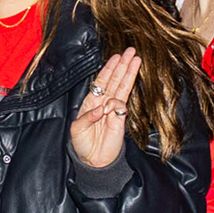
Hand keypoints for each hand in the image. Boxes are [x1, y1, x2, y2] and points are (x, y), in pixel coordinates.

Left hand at [67, 49, 143, 172]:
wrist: (93, 161)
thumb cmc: (82, 144)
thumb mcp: (77, 129)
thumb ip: (86, 117)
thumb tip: (101, 109)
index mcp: (91, 102)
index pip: (102, 81)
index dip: (109, 68)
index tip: (117, 57)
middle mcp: (103, 103)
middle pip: (115, 80)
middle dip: (123, 65)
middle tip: (131, 51)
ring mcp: (113, 110)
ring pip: (122, 88)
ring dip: (128, 74)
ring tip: (136, 60)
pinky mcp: (121, 120)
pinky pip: (121, 106)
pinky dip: (117, 103)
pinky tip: (113, 104)